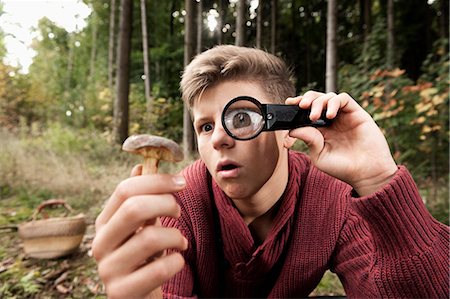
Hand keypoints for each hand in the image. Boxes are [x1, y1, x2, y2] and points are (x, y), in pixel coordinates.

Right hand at [92, 165, 187, 298]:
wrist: (138, 296)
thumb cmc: (144, 256)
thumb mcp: (142, 225)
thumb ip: (142, 199)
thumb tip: (140, 166)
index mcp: (104, 223)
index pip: (125, 190)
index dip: (157, 181)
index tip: (181, 182)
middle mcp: (100, 244)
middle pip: (134, 209)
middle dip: (166, 203)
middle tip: (178, 210)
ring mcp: (108, 270)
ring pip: (150, 238)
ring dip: (176, 235)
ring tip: (180, 241)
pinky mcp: (122, 292)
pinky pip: (159, 269)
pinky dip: (177, 261)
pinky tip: (176, 261)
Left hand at [286, 91, 397, 195]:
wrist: (367, 173)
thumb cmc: (343, 168)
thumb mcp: (319, 156)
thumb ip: (308, 140)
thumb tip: (292, 129)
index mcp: (320, 130)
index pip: (306, 112)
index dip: (297, 106)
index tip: (288, 104)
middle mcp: (331, 121)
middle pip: (316, 100)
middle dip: (306, 99)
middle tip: (300, 106)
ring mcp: (343, 116)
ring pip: (328, 97)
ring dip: (318, 102)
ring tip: (314, 116)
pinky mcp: (356, 113)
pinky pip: (343, 99)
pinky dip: (334, 102)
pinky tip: (330, 115)